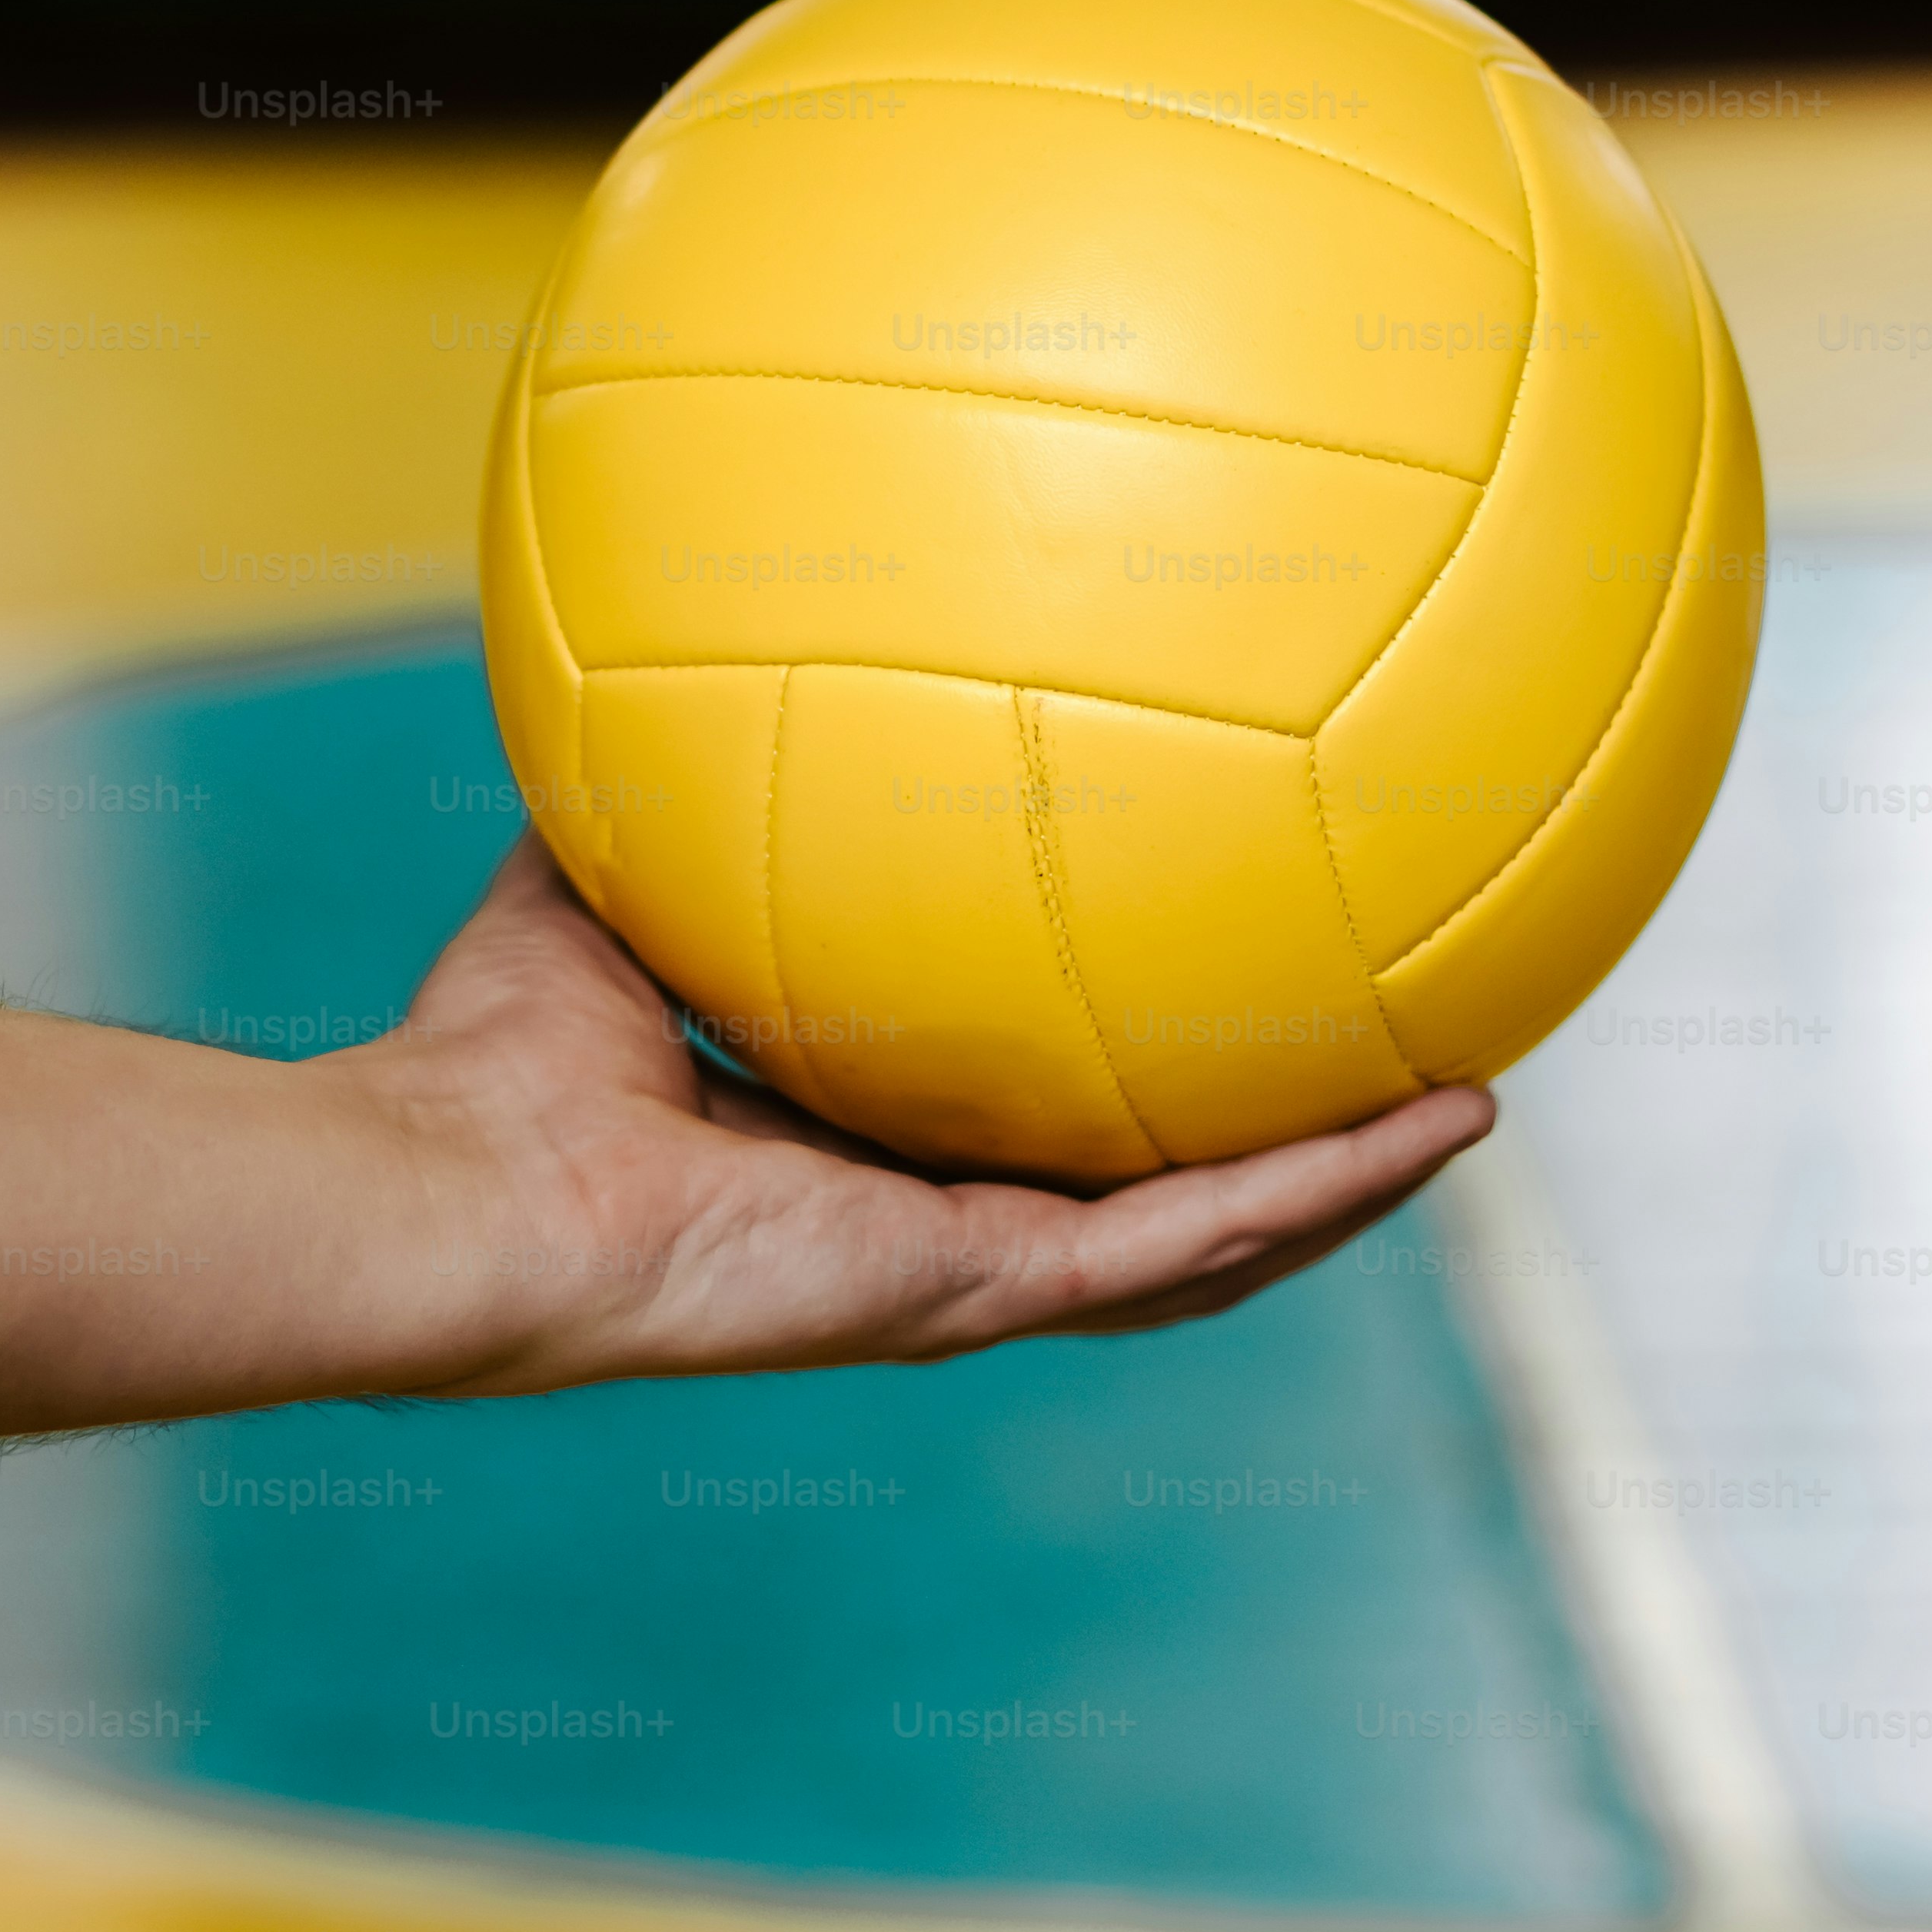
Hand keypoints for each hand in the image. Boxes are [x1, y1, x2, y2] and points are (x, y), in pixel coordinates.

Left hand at [349, 835, 1491, 1394]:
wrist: (458, 1180)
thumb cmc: (491, 1051)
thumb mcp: (605, 879)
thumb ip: (669, 780)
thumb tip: (687, 640)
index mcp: (859, 1150)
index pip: (1032, 1119)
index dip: (1132, 1065)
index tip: (1226, 990)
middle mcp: (931, 1226)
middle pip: (1155, 1196)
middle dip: (1279, 1142)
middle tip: (1404, 1059)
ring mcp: (965, 1275)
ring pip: (1210, 1244)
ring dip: (1340, 1181)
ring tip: (1473, 1108)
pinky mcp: (974, 1291)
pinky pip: (1183, 1242)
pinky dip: (1315, 1189)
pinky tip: (1430, 1126)